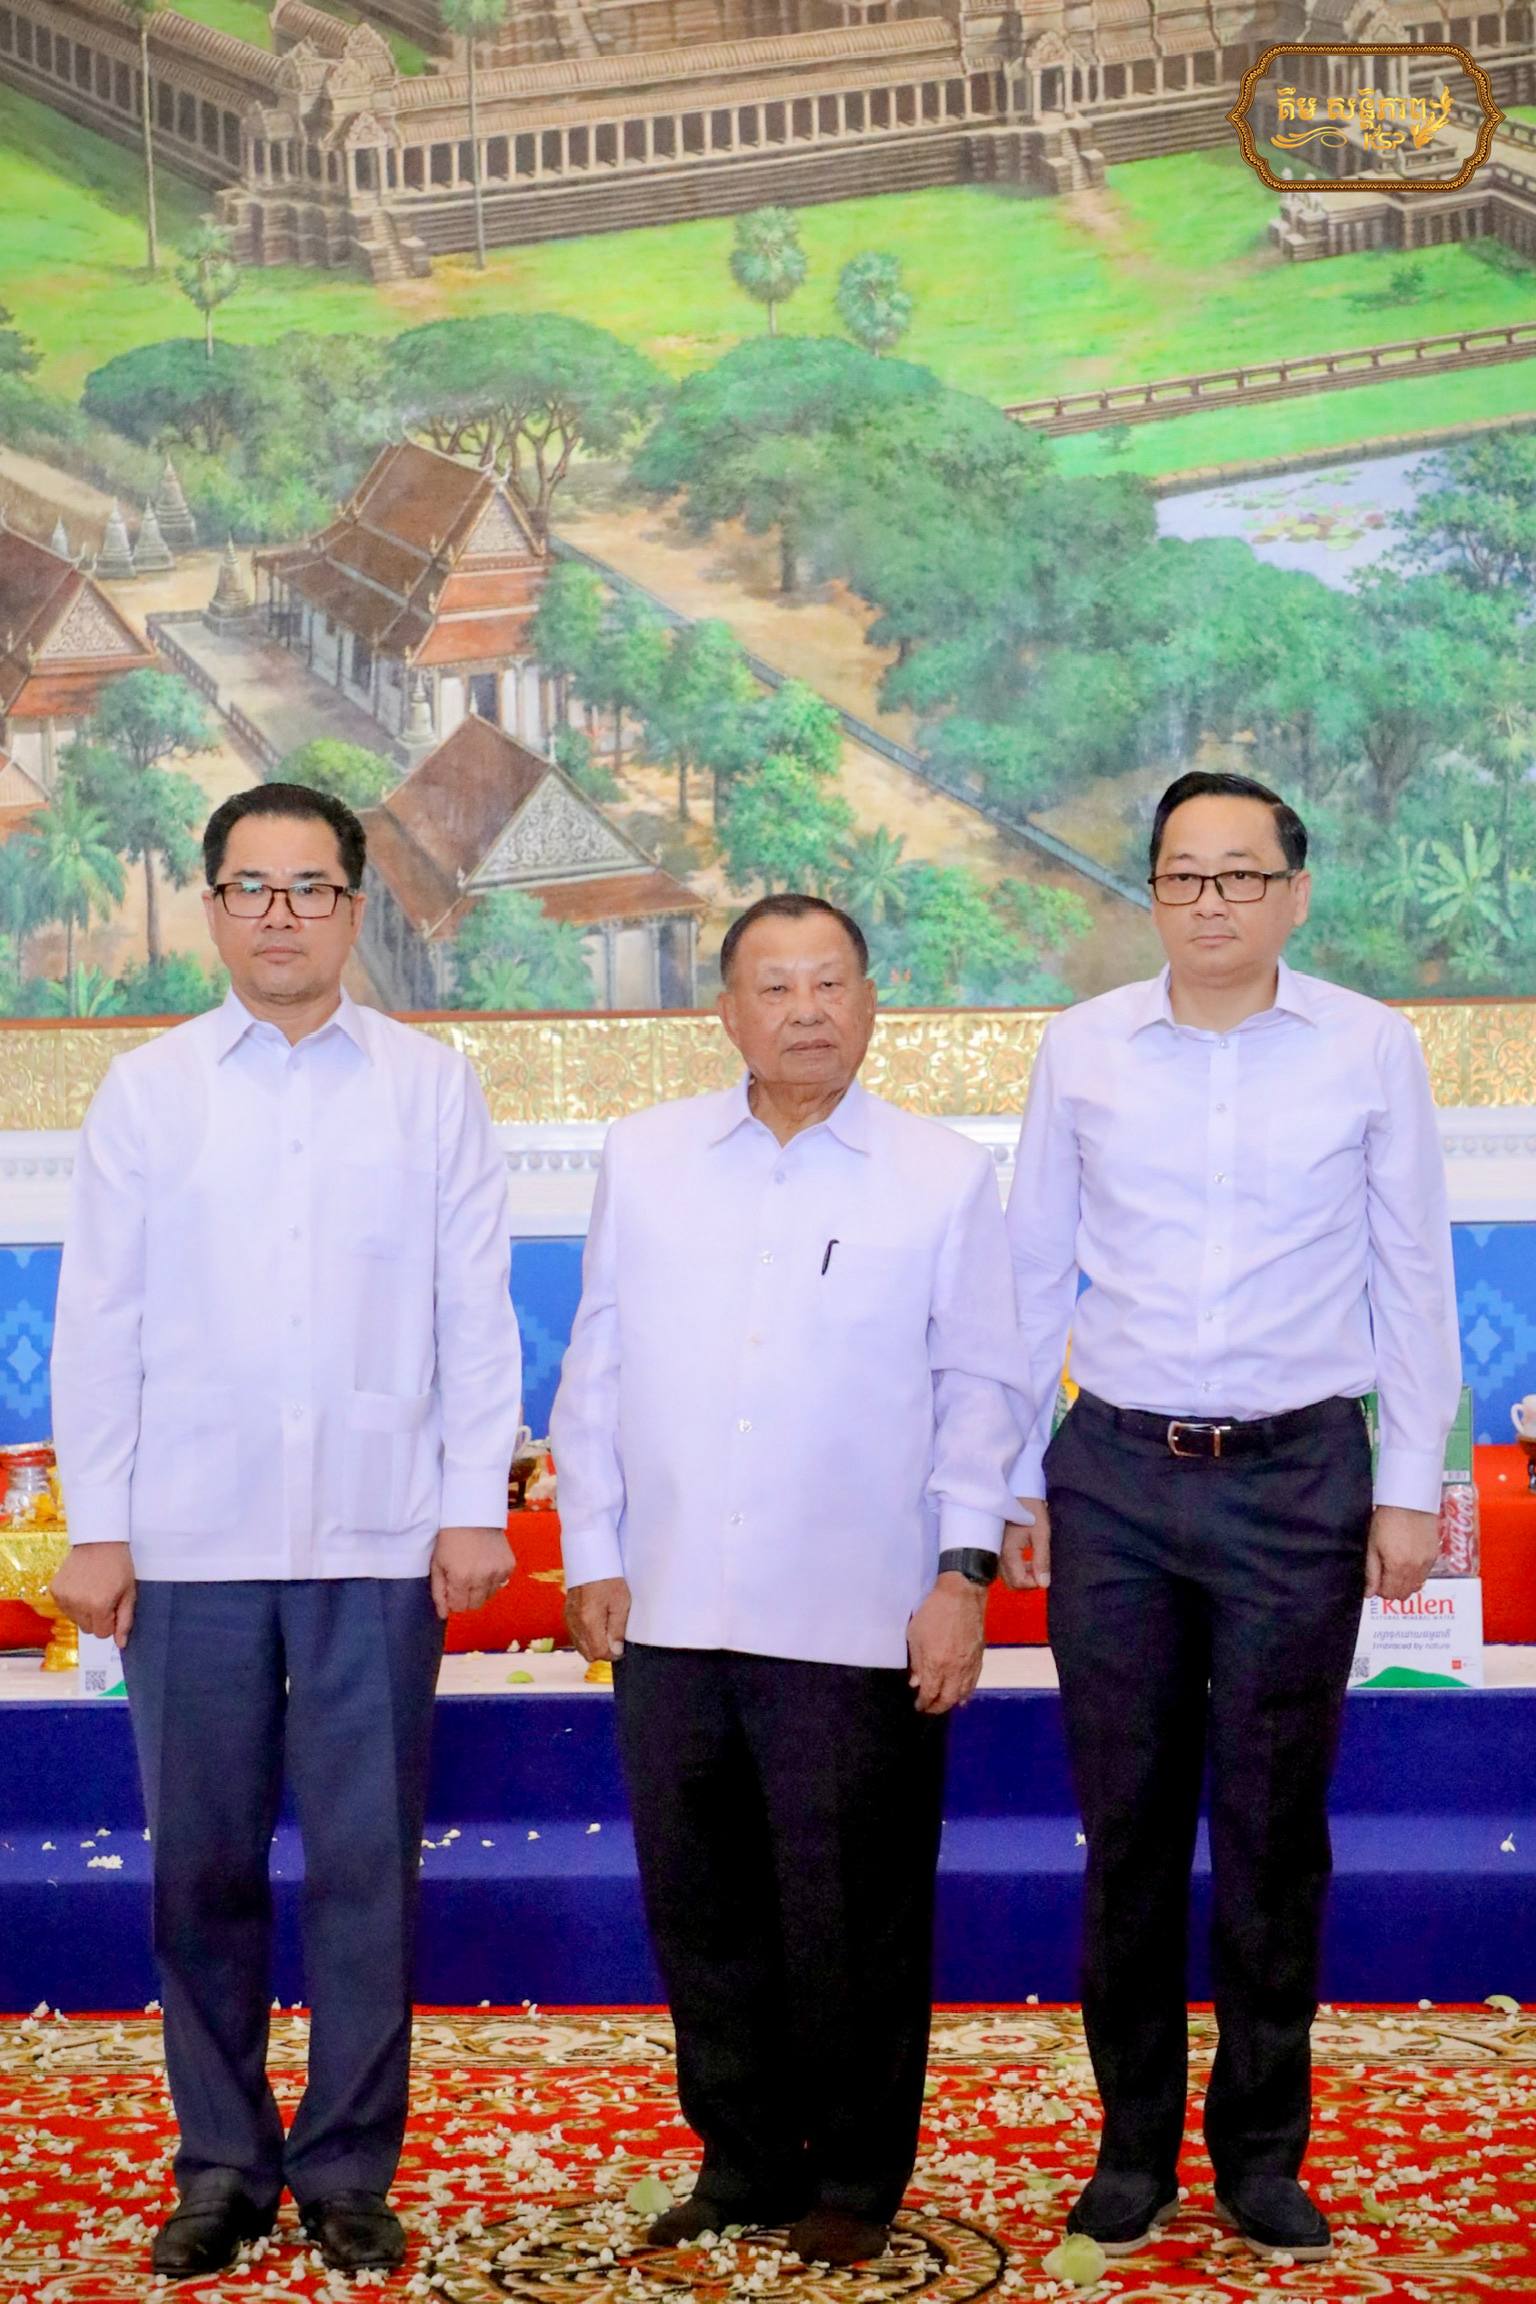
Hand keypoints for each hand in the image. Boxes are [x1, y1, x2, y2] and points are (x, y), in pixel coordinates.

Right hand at [50, 1542, 136, 1647]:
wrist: (99, 1541)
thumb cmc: (118, 1565)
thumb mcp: (129, 1593)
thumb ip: (125, 1621)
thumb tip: (121, 1644)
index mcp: (98, 1606)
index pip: (103, 1634)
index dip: (111, 1621)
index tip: (114, 1605)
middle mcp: (78, 1604)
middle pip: (88, 1629)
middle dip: (98, 1618)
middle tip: (104, 1596)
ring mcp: (64, 1598)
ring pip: (76, 1620)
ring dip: (85, 1611)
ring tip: (93, 1589)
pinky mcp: (55, 1591)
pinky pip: (65, 1609)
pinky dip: (73, 1602)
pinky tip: (81, 1586)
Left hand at [429, 1525, 512, 1620]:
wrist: (473, 1514)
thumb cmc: (450, 1539)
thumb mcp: (437, 1565)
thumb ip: (439, 1593)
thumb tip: (443, 1616)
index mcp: (461, 1578)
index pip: (459, 1607)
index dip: (453, 1600)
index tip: (451, 1587)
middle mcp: (482, 1578)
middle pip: (475, 1606)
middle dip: (466, 1598)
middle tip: (462, 1581)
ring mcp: (498, 1571)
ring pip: (489, 1596)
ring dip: (480, 1589)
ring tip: (474, 1570)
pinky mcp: (509, 1565)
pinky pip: (501, 1584)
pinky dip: (493, 1579)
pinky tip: (485, 1564)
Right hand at [566, 1576, 630, 1661]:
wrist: (591, 1560)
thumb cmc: (608, 1578)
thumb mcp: (621, 1604)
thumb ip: (618, 1630)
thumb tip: (616, 1650)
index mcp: (589, 1621)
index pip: (599, 1653)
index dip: (613, 1654)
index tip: (621, 1649)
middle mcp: (576, 1623)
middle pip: (588, 1654)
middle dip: (603, 1652)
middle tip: (615, 1641)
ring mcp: (569, 1620)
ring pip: (581, 1647)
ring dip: (594, 1646)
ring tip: (607, 1632)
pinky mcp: (567, 1615)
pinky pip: (576, 1636)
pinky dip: (586, 1637)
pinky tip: (596, 1627)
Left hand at [906, 1572, 987, 1714]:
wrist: (961, 1594)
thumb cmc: (933, 1612)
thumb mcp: (914, 1635)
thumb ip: (916, 1662)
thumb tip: (916, 1682)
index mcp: (935, 1664)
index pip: (930, 1693)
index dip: (924, 1703)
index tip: (918, 1705)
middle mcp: (954, 1669)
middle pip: (948, 1699)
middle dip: (937, 1707)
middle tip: (929, 1708)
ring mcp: (969, 1664)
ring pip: (963, 1693)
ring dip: (952, 1702)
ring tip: (944, 1704)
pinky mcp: (979, 1657)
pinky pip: (974, 1681)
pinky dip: (967, 1692)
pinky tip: (963, 1696)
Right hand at [1001, 1499, 1050, 1589]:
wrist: (1019, 1492)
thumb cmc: (1032, 1511)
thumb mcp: (1042, 1535)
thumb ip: (1042, 1560)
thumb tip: (1044, 1584)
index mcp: (1008, 1552)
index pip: (1018, 1582)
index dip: (1034, 1583)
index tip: (1045, 1575)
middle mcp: (998, 1555)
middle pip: (1011, 1583)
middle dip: (1028, 1582)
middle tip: (1041, 1571)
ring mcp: (996, 1552)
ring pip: (1007, 1577)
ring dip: (1023, 1576)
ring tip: (1035, 1563)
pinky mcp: (997, 1549)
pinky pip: (1005, 1569)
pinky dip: (1017, 1569)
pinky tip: (1027, 1559)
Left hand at [1365, 1504, 1441, 1601]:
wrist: (1409, 1501)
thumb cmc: (1387, 1519)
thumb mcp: (1372, 1545)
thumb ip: (1371, 1573)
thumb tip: (1369, 1594)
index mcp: (1397, 1568)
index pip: (1390, 1594)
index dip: (1380, 1590)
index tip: (1376, 1580)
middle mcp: (1415, 1569)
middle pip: (1404, 1594)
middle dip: (1392, 1589)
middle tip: (1384, 1573)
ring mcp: (1427, 1563)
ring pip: (1416, 1587)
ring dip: (1404, 1583)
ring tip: (1395, 1566)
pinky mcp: (1435, 1556)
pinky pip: (1425, 1575)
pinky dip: (1416, 1574)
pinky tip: (1408, 1560)